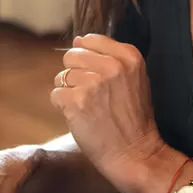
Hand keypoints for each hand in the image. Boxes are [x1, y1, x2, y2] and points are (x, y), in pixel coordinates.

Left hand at [51, 34, 166, 192]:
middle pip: (72, 56)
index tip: (94, 73)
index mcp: (129, 56)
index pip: (90, 39)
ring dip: (70, 92)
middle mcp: (111, 66)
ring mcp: (93, 84)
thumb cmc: (133, 118)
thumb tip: (78, 40)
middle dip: (75, 73)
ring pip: (62, 76)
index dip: (86, 57)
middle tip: (90, 94)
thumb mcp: (136, 78)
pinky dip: (63, 106)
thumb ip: (112, 57)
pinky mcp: (76, 102)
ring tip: (88, 107)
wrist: (135, 153)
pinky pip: (56, 95)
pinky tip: (80, 116)